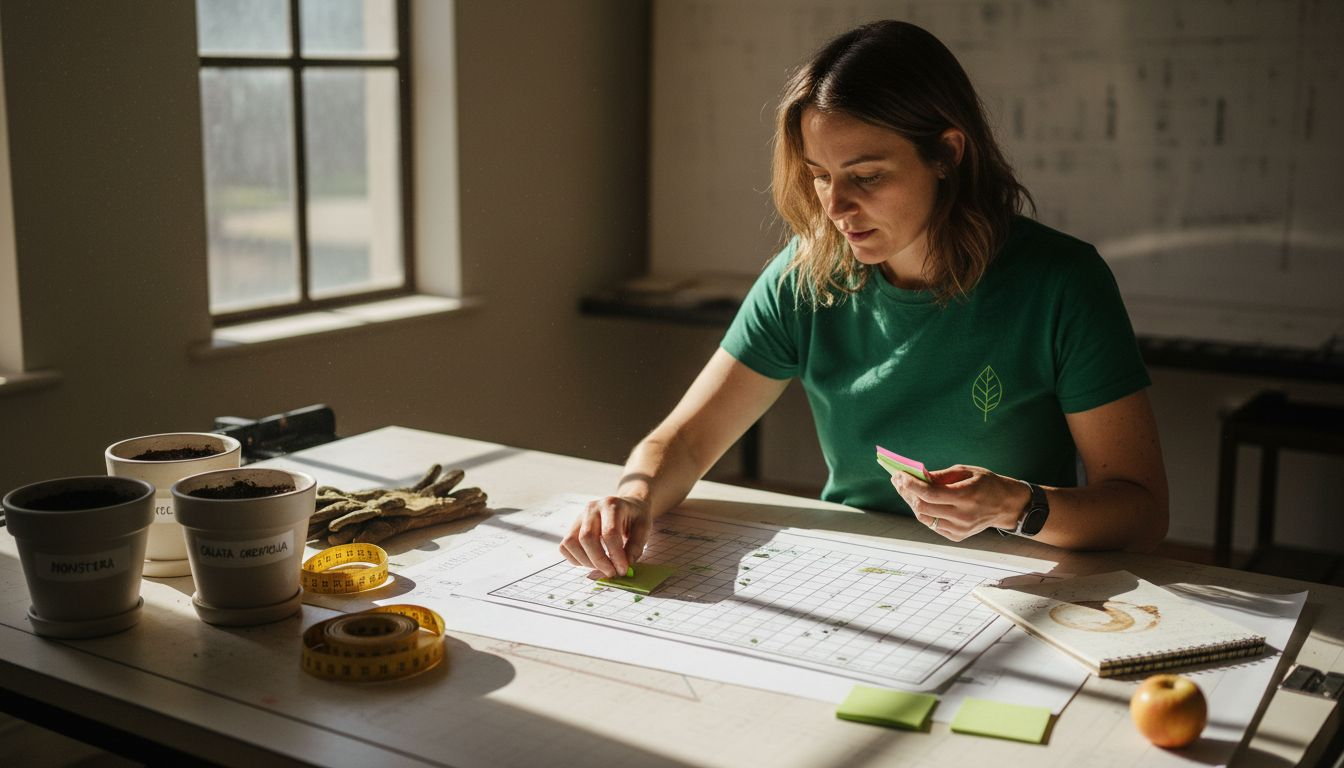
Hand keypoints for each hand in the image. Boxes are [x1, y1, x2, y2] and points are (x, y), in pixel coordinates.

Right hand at [560, 495, 652, 577]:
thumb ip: (635, 547)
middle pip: (587, 537)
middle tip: (612, 573)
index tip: (622, 570)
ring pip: (571, 542)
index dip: (615, 555)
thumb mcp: (644, 529)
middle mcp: (592, 508)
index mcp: (612, 505)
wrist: (627, 506)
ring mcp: (579, 517)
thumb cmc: (635, 517)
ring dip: (586, 561)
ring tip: (603, 567)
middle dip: (599, 561)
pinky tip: (592, 562)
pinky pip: (565, 546)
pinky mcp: (573, 527)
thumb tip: (624, 566)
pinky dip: (576, 559)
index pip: (609, 532)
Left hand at [889, 465, 1027, 541]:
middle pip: (923, 508)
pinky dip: (924, 512)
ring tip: (905, 489)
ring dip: (912, 503)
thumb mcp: (966, 472)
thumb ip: (940, 476)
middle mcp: (962, 516)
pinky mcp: (957, 536)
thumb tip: (917, 476)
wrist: (1006, 505)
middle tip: (898, 480)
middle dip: (907, 493)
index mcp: (966, 497)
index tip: (899, 475)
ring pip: (925, 518)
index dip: (911, 484)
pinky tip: (920, 500)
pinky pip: (933, 524)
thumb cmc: (986, 483)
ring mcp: (960, 529)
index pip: (930, 494)